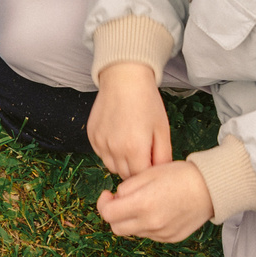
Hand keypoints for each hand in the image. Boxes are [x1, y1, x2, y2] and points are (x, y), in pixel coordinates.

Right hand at [88, 63, 171, 178]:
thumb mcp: (162, 129)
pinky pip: (102, 155)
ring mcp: (100, 143)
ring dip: (122, 162)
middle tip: (143, 152)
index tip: (152, 161)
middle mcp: (114, 149)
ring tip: (130, 144)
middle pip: (125, 175)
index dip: (148, 171)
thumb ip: (163, 156)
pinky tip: (119, 136)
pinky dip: (110, 152)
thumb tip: (160, 173)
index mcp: (134, 149)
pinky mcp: (92, 137)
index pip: (141, 176)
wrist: (124, 80)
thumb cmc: (147, 102)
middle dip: (135, 168)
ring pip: (112, 167)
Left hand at [95, 160, 211, 242]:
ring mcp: (161, 234)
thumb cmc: (181, 175)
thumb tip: (117, 198)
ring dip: (131, 220)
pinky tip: (158, 210)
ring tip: (144, 203)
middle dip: (115, 214)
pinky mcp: (171, 238)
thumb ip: (127, 187)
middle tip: (121, 201)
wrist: (212, 188)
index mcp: (143, 204)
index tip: (108, 195)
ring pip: (133, 232)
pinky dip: (147, 225)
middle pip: (117, 228)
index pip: (108, 214)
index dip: (103, 203)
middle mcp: (150, 223)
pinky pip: (150, 235)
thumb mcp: (149, 172)